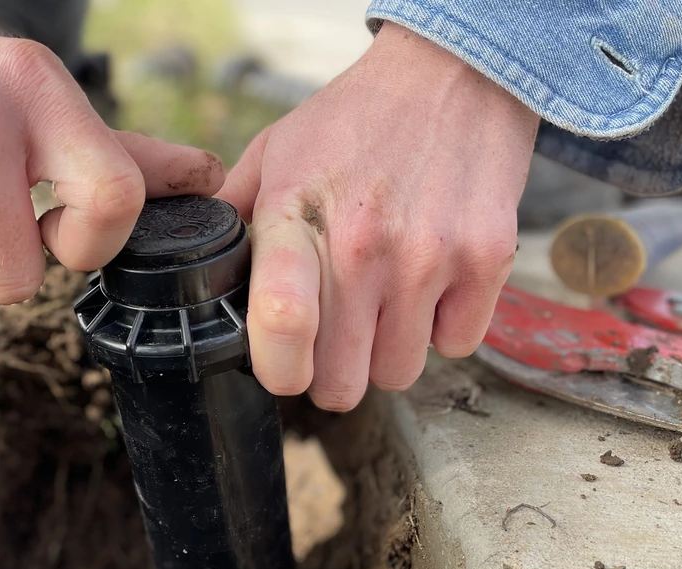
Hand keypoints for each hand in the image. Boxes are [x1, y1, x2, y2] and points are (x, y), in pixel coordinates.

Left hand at [218, 23, 537, 410]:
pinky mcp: (486, 261)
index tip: (283, 369)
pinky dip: (443, 328)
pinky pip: (456, 345)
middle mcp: (365, 244)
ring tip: (386, 298)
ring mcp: (430, 256)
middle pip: (343, 383)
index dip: (279, 370)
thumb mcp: (278, 152)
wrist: (454, 72)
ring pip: (399, 373)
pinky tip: (431, 283)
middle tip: (337, 335)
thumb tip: (194, 269)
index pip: (283, 321)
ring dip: (388, 350)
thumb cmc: (357, 120)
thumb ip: (235, 216)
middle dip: (334, 371)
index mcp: (298, 217)